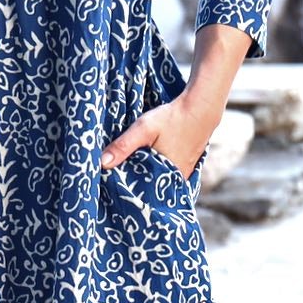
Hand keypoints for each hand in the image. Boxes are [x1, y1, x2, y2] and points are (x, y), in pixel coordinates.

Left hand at [99, 92, 219, 178]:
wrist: (200, 109)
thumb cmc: (172, 119)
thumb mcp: (143, 129)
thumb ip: (123, 146)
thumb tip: (101, 163)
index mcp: (165, 176)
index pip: (140, 193)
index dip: (126, 190)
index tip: (111, 188)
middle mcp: (176, 180)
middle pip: (150, 189)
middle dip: (135, 187)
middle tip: (116, 184)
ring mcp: (183, 175)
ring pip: (159, 182)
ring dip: (147, 179)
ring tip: (130, 175)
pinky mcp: (187, 168)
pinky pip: (168, 176)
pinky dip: (158, 172)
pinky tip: (148, 166)